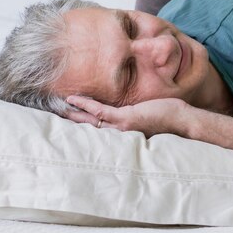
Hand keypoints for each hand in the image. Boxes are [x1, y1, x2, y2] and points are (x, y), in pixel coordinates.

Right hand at [65, 95, 189, 137]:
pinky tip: (72, 99)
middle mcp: (118, 133)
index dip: (80, 125)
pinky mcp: (125, 118)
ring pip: (90, 121)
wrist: (182, 122)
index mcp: (122, 133)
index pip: (96, 130)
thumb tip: (126, 110)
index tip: (65, 120)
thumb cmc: (168, 118)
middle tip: (50, 116)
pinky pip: (100, 111)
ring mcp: (121, 127)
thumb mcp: (146, 117)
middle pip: (88, 129)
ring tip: (55, 109)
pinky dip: (85, 104)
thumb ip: (132, 116)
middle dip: (69, 122)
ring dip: (71, 114)